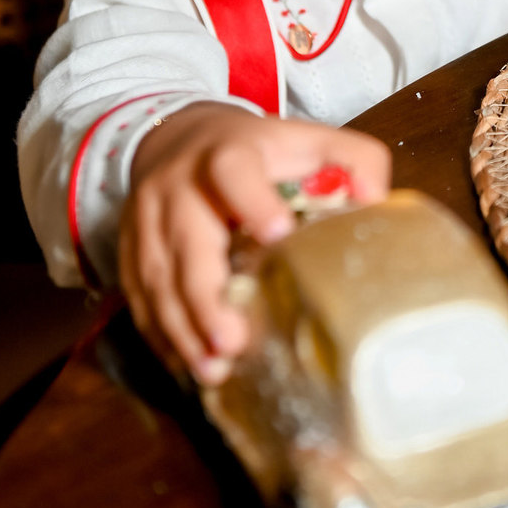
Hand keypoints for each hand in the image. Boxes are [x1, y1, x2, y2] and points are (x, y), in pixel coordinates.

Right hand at [119, 102, 390, 385]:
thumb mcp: (303, 138)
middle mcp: (179, 187)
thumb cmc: (251, 149)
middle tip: (232, 340)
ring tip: (213, 369)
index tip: (277, 235)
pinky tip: (188, 363)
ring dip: (183, 329)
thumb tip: (375, 201)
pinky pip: (140, 298)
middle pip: (186, 242)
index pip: (234, 172)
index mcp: (227, 154)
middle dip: (205, 298)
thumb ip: (351, 159)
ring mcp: (148, 221)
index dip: (254, 201)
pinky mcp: (132, 251)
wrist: (173, 137)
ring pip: (157, 279)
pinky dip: (162, 335)